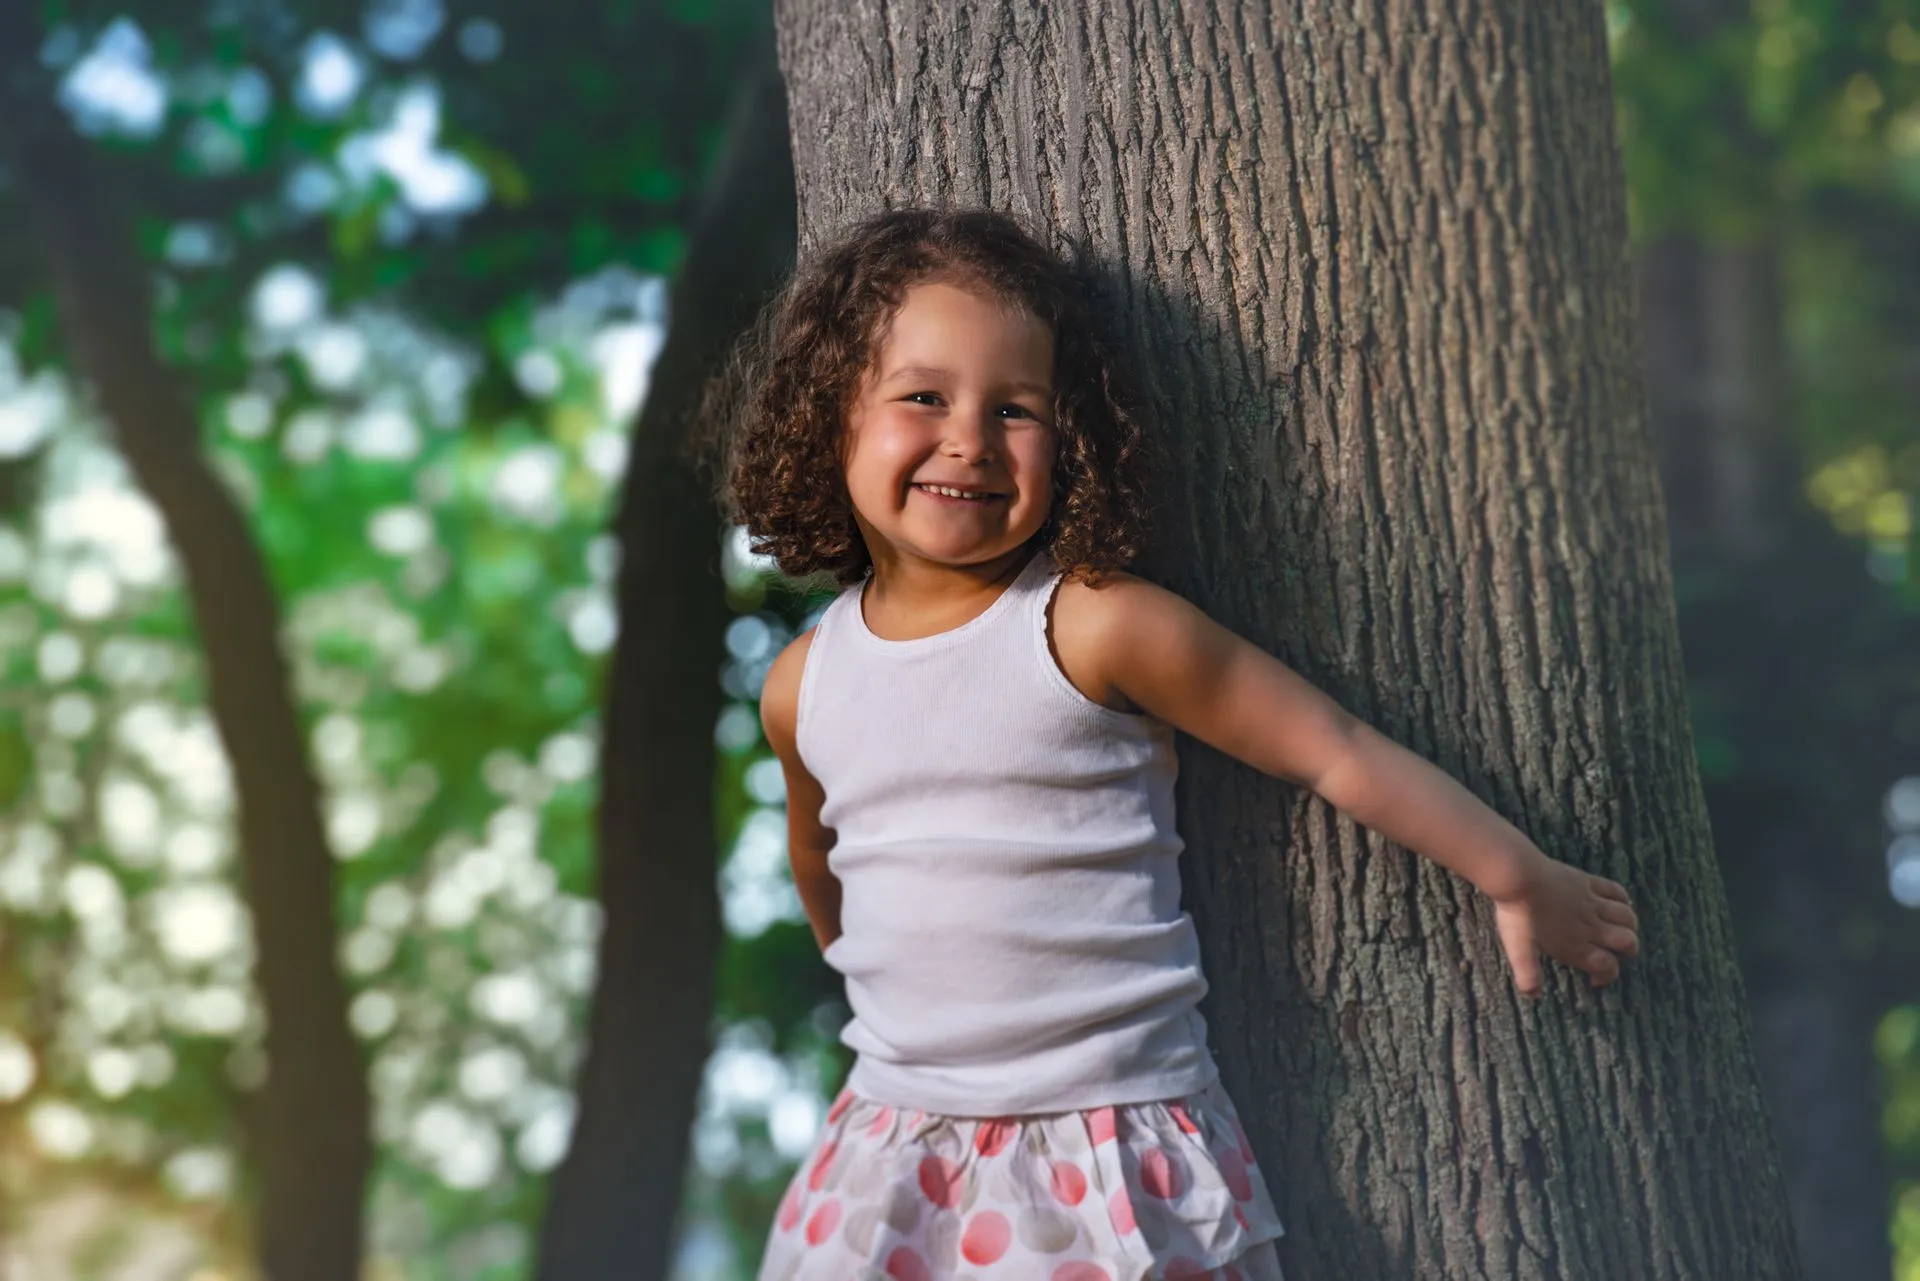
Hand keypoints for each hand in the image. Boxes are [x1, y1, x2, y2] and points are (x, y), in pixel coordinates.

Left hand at [1490, 853, 1639, 995]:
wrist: (1518, 876)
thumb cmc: (1518, 914)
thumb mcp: (1518, 950)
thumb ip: (1528, 974)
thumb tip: (1532, 996)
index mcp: (1576, 946)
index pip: (1607, 966)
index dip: (1607, 976)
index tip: (1595, 979)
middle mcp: (1591, 926)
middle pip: (1627, 941)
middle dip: (1628, 951)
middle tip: (1615, 953)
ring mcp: (1592, 902)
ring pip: (1627, 916)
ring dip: (1630, 926)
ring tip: (1621, 931)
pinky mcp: (1588, 882)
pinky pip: (1616, 890)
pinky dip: (1623, 898)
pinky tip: (1620, 902)